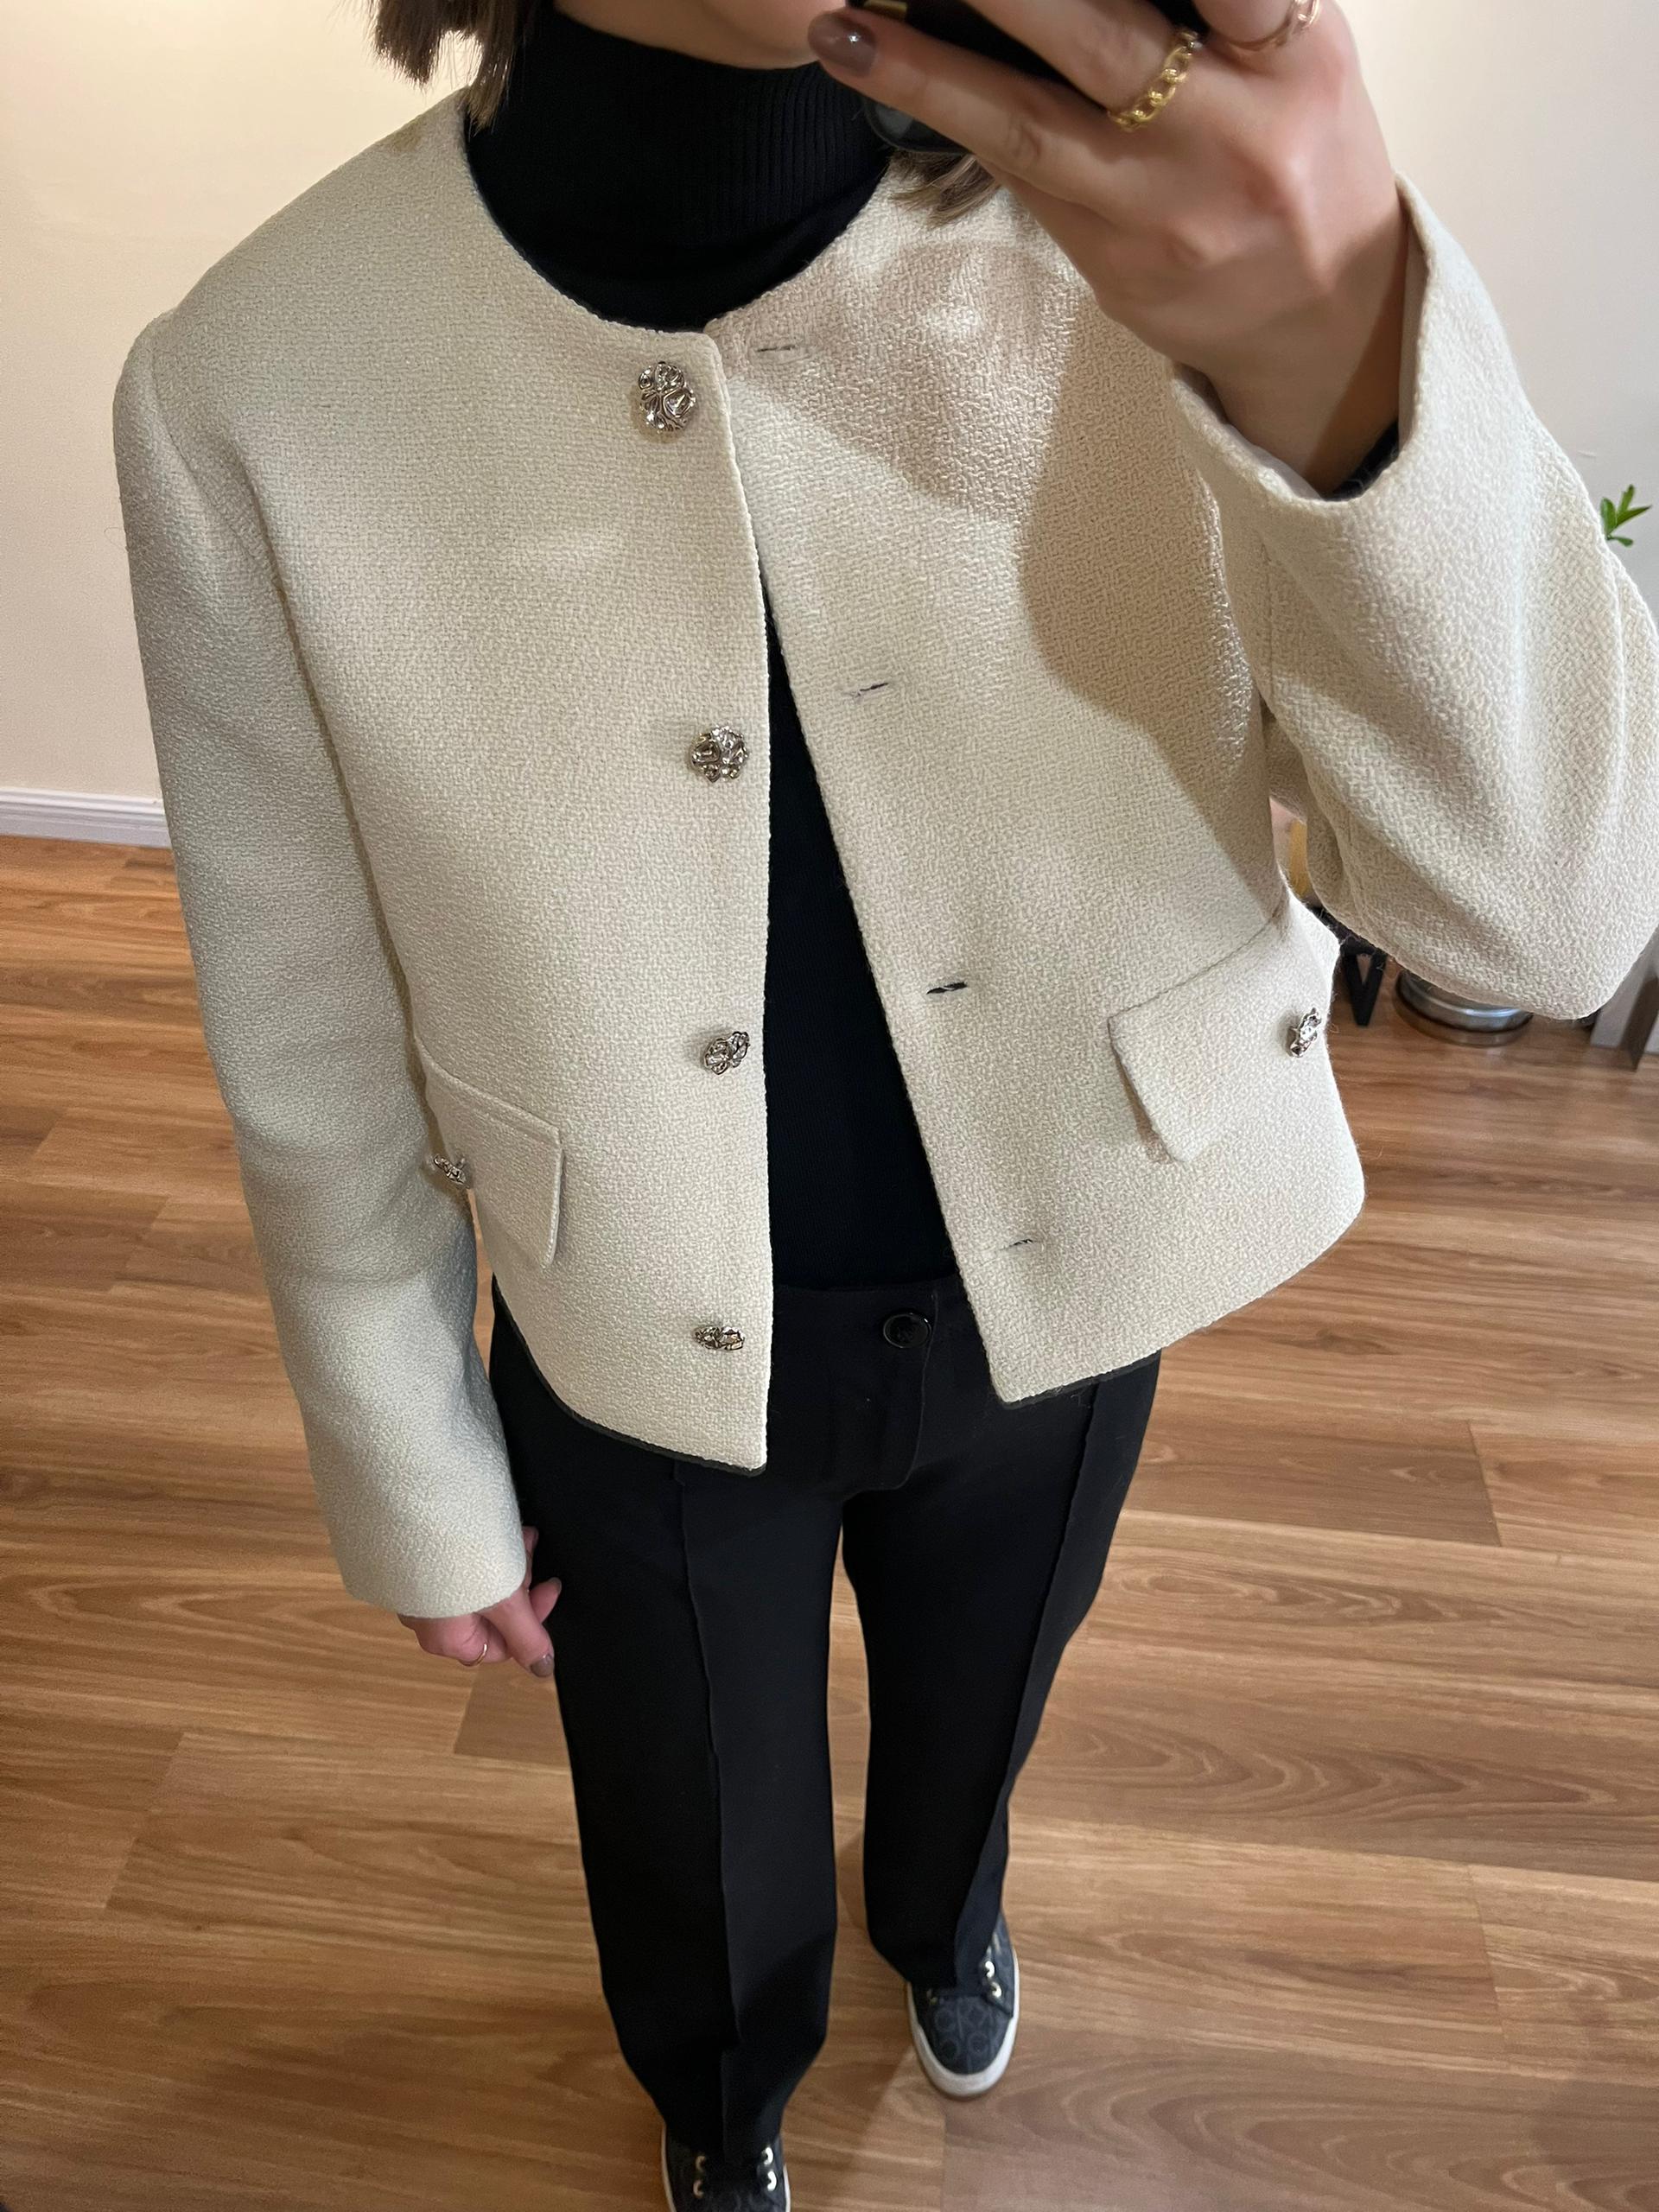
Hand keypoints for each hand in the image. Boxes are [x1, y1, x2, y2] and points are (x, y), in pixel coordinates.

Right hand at [397, 1524, 561, 1676]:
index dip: (533, 1618)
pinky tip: (495, 1527)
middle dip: (519, 1583)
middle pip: (494, 1614)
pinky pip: (462, 1564)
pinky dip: (486, 1549)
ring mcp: (422, 1590)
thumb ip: (526, 1636)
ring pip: (482, 1585)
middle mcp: (430, 1621)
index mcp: (446, 1639)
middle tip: (528, 1553)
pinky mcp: (421, 1561)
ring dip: (507, 1562)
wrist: (415, 1504)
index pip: (503, 1646)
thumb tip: (543, 1668)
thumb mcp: (504, 1601)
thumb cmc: (456, 1557)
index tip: (549, 1587)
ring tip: (516, 1533)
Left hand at [806, 0, 1409, 492]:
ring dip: (927, 74)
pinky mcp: (1116, 270)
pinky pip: (1026, 182)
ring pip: (1032, 130)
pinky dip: (956, 122)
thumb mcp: (1296, 60)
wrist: (1323, 321)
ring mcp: (1165, 214)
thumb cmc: (1303, 157)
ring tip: (841, 28)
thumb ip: (1222, 7)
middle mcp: (1231, 135)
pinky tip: (888, 76)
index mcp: (1293, 59)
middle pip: (1103, 42)